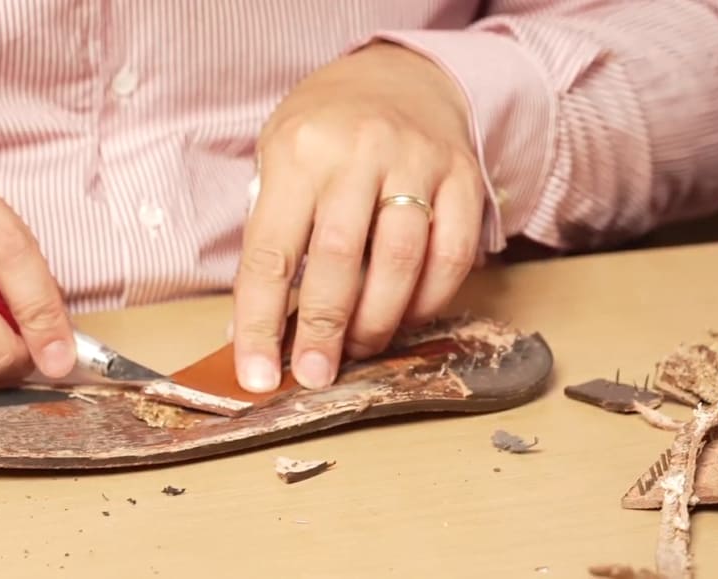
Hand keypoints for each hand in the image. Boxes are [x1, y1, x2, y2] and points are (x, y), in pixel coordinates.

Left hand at [232, 41, 484, 391]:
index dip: (260, 322)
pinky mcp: (463, 177)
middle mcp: (359, 151)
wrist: (399, 76)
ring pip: (401, 260)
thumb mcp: (278, 161)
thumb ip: (271, 236)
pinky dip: (430, 299)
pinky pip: (452, 254)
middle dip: (324, 331)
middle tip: (315, 376)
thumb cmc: (327, 129)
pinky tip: (406, 316)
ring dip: (378, 321)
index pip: (271, 252)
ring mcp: (417, 161)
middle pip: (340, 260)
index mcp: (298, 151)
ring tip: (360, 349)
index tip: (257, 375)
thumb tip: (254, 330)